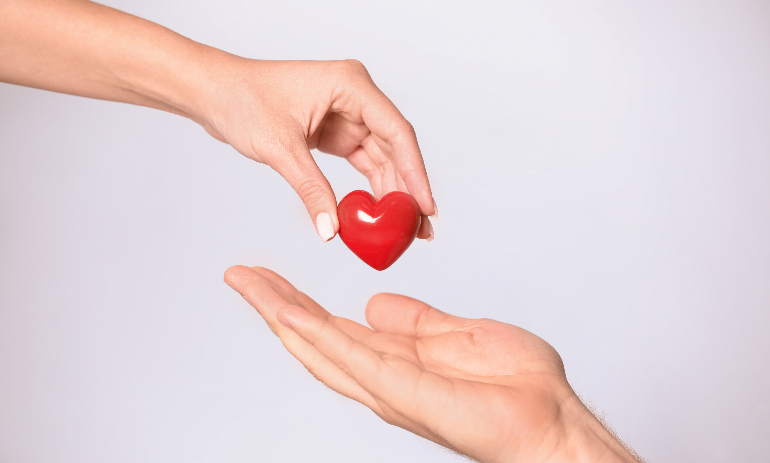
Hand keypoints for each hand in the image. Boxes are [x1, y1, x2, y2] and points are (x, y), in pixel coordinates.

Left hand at [197, 58, 436, 241]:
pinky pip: (364, 164)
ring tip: (404, 229)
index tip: (425, 207)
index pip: (397, 132)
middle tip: (419, 229)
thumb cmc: (242, 100)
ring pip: (383, 159)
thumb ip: (311, 189)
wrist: (214, 94)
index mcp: (351, 85)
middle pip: (396, 149)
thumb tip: (332, 229)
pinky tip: (378, 214)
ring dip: (392, 194)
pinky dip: (371, 189)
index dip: (416, 172)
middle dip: (408, 190)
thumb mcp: (280, 148)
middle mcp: (356, 98)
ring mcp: (348, 115)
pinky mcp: (337, 132)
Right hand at [224, 265, 641, 462]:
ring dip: (281, 314)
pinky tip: (289, 312)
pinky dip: (315, 333)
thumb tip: (376, 304)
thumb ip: (415, 322)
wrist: (550, 421)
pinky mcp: (403, 393)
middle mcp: (382, 378)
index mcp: (395, 361)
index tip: (270, 277)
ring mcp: (389, 387)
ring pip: (320, 346)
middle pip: (315, 338)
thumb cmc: (517, 387)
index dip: (298, 303)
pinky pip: (351, 357)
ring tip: (249, 284)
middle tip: (240, 275)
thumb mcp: (457, 335)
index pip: (334, 328)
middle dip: (275, 305)